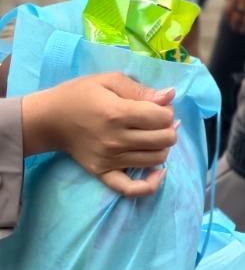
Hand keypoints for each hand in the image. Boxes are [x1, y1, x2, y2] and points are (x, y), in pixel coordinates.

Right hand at [21, 74, 177, 197]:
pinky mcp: (102, 173)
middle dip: (168, 128)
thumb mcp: (110, 80)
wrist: (48, 119)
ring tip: (151, 137)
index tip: (157, 107)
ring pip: (157, 159)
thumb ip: (142, 90)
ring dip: (162, 147)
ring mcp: (109, 160)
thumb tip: (170, 96)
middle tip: (155, 122)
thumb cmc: (80, 95)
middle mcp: (115, 140)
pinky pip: (130, 189)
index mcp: (118, 113)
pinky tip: (158, 172)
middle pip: (165, 139)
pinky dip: (150, 184)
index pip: (163, 118)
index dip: (167, 111)